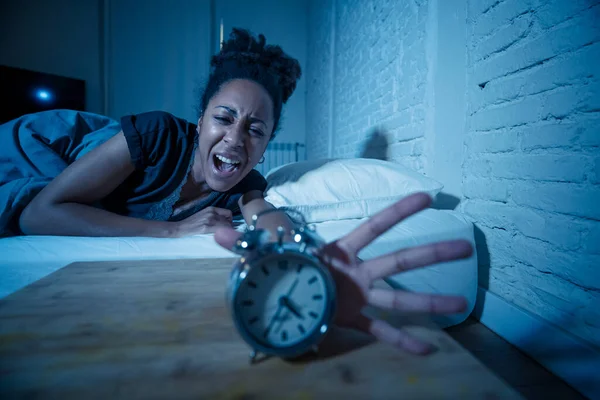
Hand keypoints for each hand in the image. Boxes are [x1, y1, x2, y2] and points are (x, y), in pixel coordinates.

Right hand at [173, 206, 231, 236]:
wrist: (181, 227)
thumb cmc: (192, 223)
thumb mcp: (204, 215)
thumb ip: (214, 216)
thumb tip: (225, 221)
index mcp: (211, 209)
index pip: (228, 213)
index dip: (230, 220)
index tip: (227, 226)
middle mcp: (212, 213)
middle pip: (228, 221)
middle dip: (229, 227)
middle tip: (225, 233)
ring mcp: (209, 220)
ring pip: (226, 226)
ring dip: (226, 232)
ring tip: (221, 236)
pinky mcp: (206, 227)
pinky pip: (220, 230)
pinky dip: (222, 234)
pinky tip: (219, 237)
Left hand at [214, 192, 473, 354]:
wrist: (279, 297)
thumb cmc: (280, 269)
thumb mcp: (263, 255)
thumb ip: (244, 242)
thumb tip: (215, 230)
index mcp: (339, 250)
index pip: (373, 226)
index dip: (398, 212)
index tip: (426, 196)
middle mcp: (357, 271)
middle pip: (398, 260)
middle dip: (430, 253)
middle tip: (465, 246)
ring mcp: (359, 296)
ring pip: (399, 298)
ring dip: (428, 301)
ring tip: (460, 304)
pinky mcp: (353, 319)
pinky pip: (381, 332)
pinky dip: (402, 341)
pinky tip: (427, 349)